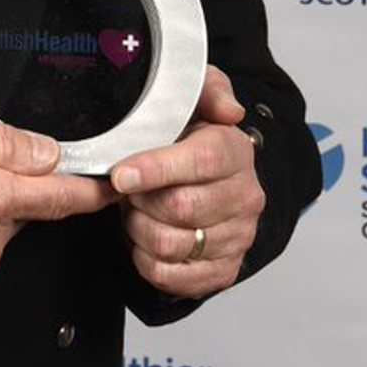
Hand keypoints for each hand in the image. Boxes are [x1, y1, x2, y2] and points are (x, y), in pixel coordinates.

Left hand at [111, 66, 262, 298]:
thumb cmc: (187, 138)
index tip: (121, 174)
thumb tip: (229, 109)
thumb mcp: (193, 99)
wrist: (199, 181)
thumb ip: (209, 89)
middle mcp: (245, 197)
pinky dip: (145, 259)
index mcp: (235, 152)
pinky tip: (144, 237)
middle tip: (127, 188)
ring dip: (139, 228)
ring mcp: (237, 237)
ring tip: (136, 209)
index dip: (156, 168)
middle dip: (140, 199)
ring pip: (171, 244)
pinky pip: (170, 276)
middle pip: (181, 208)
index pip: (200, 162)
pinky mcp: (223, 271)